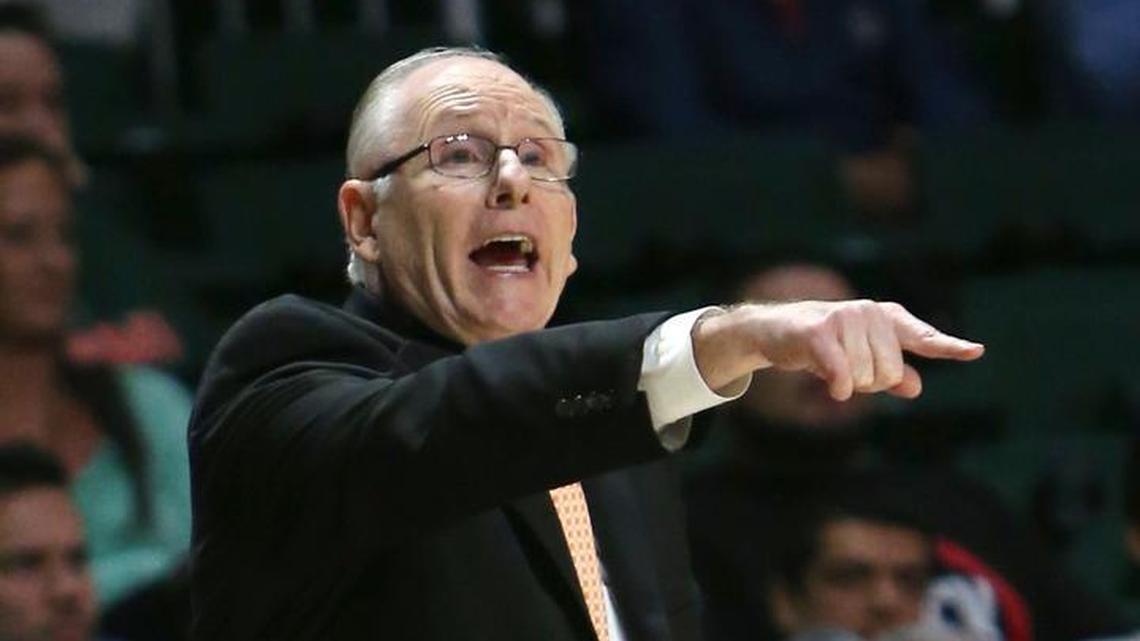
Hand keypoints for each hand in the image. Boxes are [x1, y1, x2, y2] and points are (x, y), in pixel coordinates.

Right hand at [692, 300, 982, 400]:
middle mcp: (870, 312)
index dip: (948, 347)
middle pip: (890, 372)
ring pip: (866, 377)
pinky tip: (833, 390)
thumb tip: (916, 386)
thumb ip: (891, 374)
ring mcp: (845, 318)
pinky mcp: (820, 332)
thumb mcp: (859, 361)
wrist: (774, 331)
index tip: (975, 352)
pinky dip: (839, 388)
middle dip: (868, 383)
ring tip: (829, 366)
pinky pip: (842, 374)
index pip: (922, 336)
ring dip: (848, 384)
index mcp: (885, 318)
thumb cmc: (822, 345)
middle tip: (844, 370)